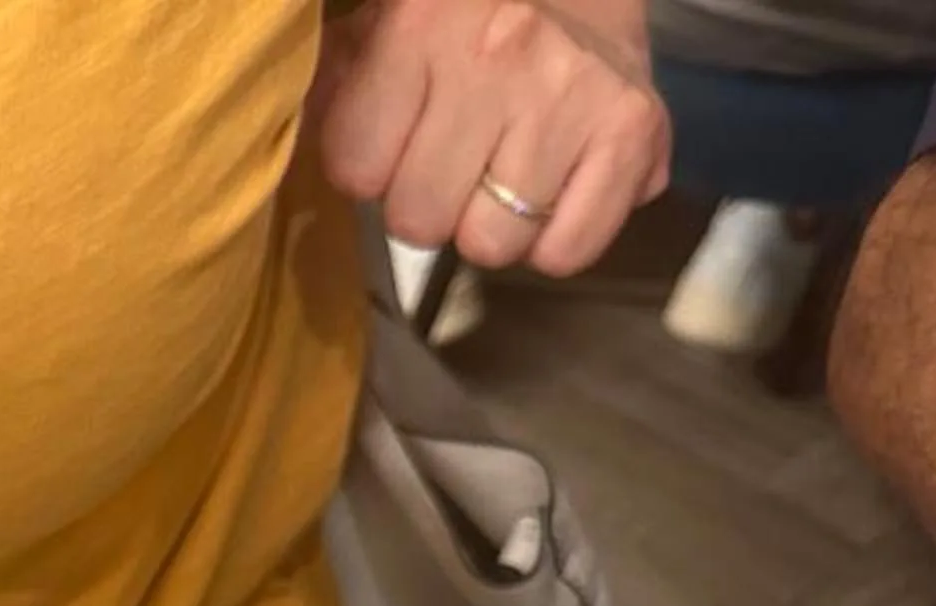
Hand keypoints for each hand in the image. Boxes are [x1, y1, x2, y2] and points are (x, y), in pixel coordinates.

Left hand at [312, 0, 671, 276]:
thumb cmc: (464, 19)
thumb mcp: (384, 28)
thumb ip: (337, 88)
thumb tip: (303, 154)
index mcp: (420, 24)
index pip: (354, 170)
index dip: (368, 171)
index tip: (392, 143)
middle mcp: (498, 54)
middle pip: (419, 221)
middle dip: (427, 205)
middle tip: (454, 162)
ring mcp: (569, 93)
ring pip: (490, 245)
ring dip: (490, 227)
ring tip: (504, 171)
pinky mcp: (633, 130)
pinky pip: (566, 252)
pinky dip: (554, 242)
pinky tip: (551, 191)